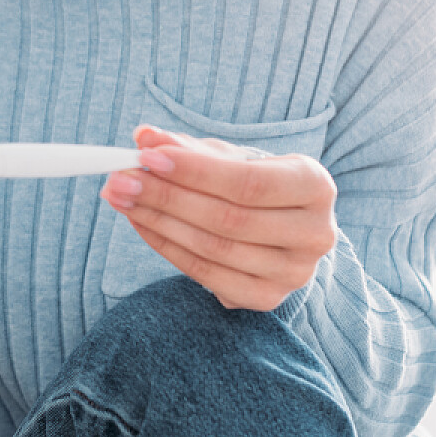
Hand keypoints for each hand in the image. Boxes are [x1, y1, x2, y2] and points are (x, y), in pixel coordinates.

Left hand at [101, 125, 337, 310]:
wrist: (282, 229)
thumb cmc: (254, 184)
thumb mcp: (228, 158)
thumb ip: (188, 148)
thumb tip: (143, 137)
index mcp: (315, 186)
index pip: (249, 182)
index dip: (195, 171)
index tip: (147, 157)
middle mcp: (315, 233)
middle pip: (229, 218)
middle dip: (166, 197)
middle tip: (120, 179)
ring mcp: (294, 273)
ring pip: (213, 249)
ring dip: (158, 221)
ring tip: (121, 197)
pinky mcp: (267, 299)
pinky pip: (205, 274)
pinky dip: (166, 246)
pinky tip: (141, 223)